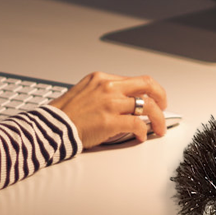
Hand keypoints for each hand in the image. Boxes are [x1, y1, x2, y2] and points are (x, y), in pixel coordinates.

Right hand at [50, 71, 167, 148]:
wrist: (51, 126)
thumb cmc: (65, 114)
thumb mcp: (85, 91)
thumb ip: (104, 92)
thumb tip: (124, 102)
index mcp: (102, 78)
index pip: (134, 79)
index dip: (149, 90)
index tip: (154, 98)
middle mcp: (108, 87)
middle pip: (147, 85)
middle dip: (161, 97)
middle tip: (164, 107)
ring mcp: (110, 103)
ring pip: (146, 105)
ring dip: (158, 118)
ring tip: (159, 128)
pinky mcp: (110, 121)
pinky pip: (137, 124)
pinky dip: (144, 131)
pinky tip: (142, 136)